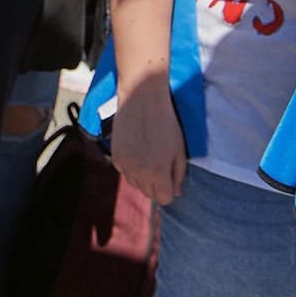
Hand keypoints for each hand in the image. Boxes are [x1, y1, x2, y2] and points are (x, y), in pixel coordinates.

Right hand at [110, 75, 189, 207]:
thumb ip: (179, 174)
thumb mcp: (179, 148)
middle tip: (160, 163)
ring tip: (148, 155)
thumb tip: (176, 193)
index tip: (170, 176)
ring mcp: (125, 165)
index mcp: (158, 172)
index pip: (164, 198)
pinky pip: (125, 172)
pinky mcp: (115, 157)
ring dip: (143, 177)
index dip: (169, 189)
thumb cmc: (165, 121)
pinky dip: (131, 167)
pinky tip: (137, 150)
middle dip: (156, 184)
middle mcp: (139, 173)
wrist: (141, 98)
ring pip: (135, 184)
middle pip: (149, 193)